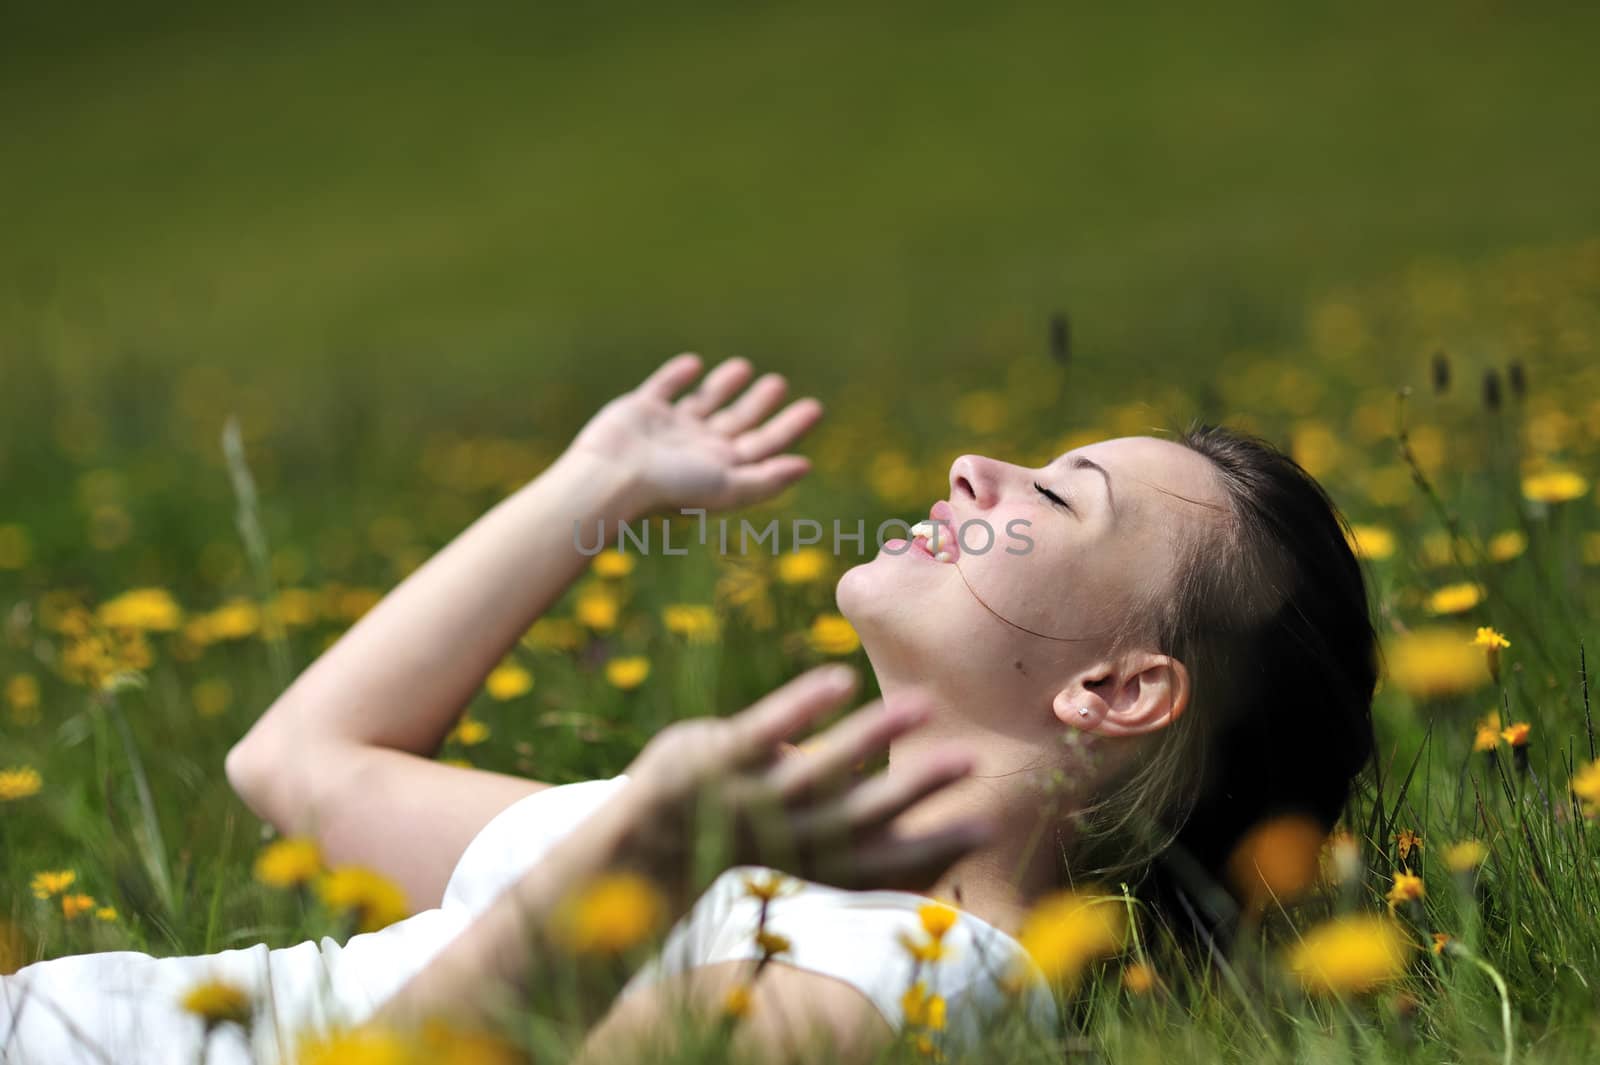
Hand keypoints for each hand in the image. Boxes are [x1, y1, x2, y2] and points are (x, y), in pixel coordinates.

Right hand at [568, 353, 822, 512]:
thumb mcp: (727, 486)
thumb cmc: (671, 487)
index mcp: (720, 468)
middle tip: (778, 383)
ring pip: (703, 404)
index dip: (790, 428)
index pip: (764, 445)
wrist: (612, 477)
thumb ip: (767, 479)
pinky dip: (678, 376)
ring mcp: (668, 430)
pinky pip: (664, 389)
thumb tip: (806, 466)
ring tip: (744, 367)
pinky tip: (693, 364)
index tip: (814, 407)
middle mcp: (696, 449)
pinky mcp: (640, 411)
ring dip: (723, 387)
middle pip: (737, 423)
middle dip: (758, 405)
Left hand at [615, 665, 990, 903]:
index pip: (885, 861)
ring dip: (872, 737)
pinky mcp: (717, 759)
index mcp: (818, 860)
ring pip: (819, 771)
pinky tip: (841, 678)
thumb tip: (947, 821)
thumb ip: (865, 828)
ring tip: (923, 703)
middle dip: (918, 788)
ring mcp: (750, 799)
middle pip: (862, 816)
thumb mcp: (812, 839)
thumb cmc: (752, 828)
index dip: (936, 849)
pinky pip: (764, 732)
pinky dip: (803, 707)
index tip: (988, 828)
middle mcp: (788, 836)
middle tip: (972, 760)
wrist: (647, 835)